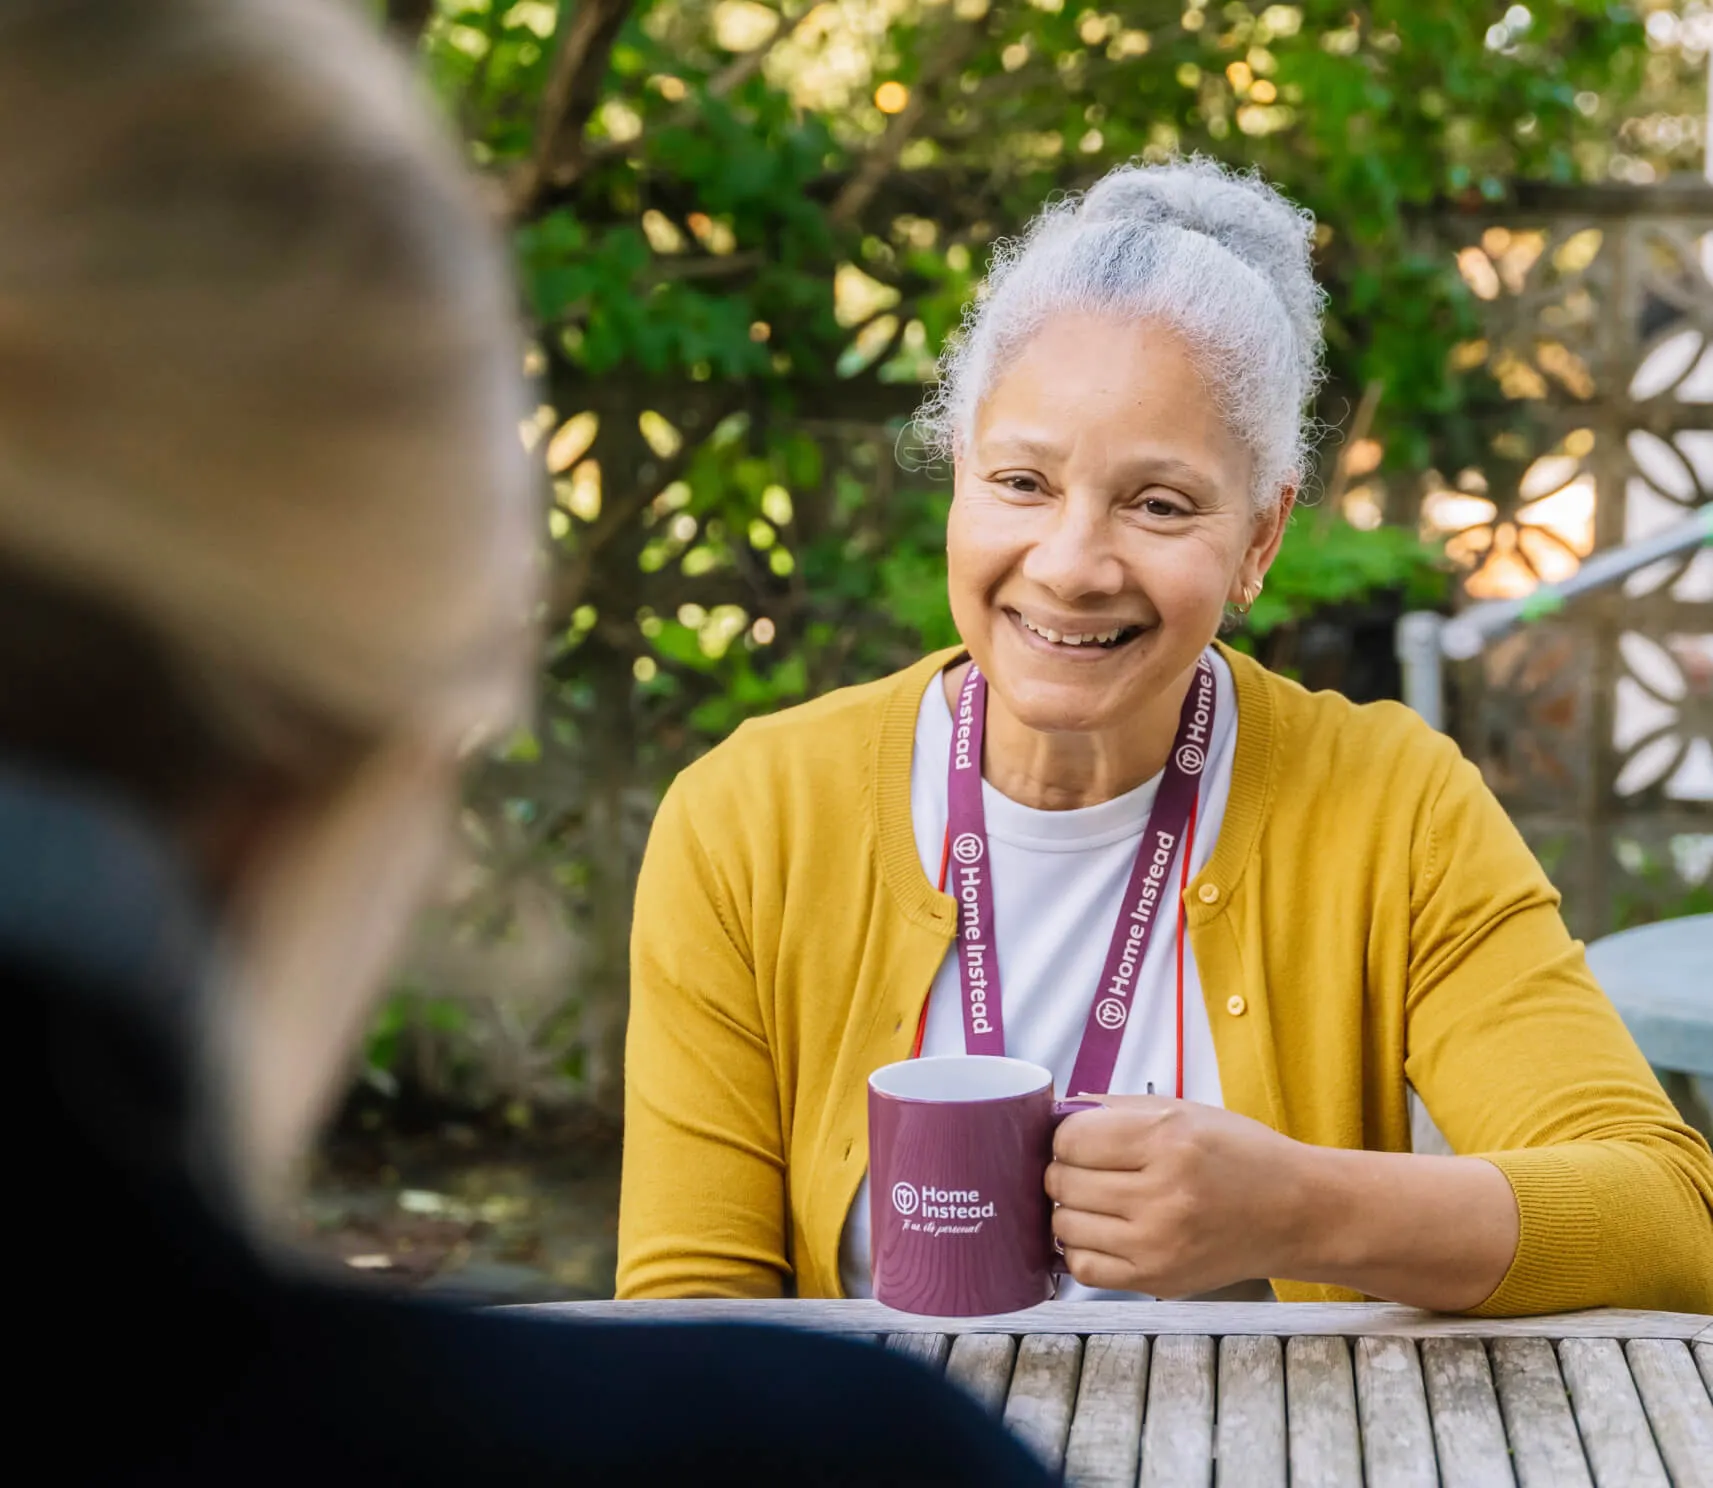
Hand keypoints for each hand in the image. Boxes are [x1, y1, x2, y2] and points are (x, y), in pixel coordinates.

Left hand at [1046, 1096, 1309, 1296]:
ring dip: (1069, 1210)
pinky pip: (1084, 1268)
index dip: (1064, 1137)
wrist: (1297, 1213)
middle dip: (1063, 1171)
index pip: (1070, 1140)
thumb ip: (1115, 1109)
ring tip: (1095, 1200)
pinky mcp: (1158, 1279)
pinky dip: (1080, 1247)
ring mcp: (1158, 1244)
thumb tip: (1054, 1114)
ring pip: (1065, 1225)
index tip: (1079, 1140)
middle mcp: (1161, 1194)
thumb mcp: (1183, 1110)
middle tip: (1085, 1169)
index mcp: (1167, 1140)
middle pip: (1063, 1182)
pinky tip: (1100, 1231)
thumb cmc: (1240, 1155)